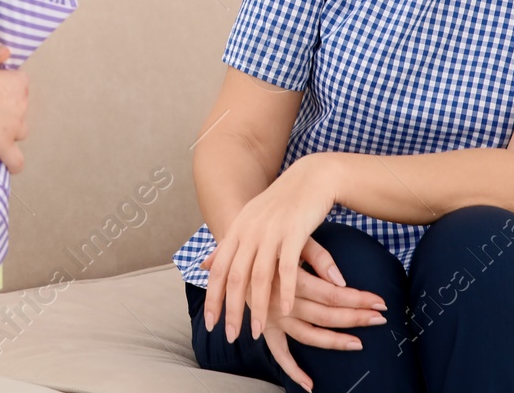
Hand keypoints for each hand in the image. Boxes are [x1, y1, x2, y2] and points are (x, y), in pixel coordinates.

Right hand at [0, 64, 28, 172]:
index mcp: (16, 80)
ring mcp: (14, 125)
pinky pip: (15, 160)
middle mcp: (21, 102)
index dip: (6, 87)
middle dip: (8, 110)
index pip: (21, 83)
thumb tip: (6, 54)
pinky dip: (13, 163)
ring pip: (21, 131)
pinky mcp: (2, 144)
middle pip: (21, 108)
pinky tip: (7, 165)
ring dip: (9, 132)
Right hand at [201, 250, 385, 391]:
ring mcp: (273, 318)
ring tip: (359, 343)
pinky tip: (310, 383)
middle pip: (325, 315)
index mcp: (289, 277)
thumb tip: (340, 280)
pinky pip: (279, 353)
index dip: (357, 298)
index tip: (380, 301)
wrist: (234, 246)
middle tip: (380, 318)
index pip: (331, 293)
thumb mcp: (292, 238)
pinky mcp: (264, 326)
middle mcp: (281, 301)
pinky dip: (292, 370)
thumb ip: (317, 256)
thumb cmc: (269, 239)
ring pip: (309, 335)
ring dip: (335, 341)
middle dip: (356, 317)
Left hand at [203, 154, 345, 342]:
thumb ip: (227, 245)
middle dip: (231, 309)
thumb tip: (202, 265)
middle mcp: (249, 231)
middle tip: (231, 336)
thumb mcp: (249, 221)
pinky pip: (288, 267)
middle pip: (235, 277)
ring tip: (257, 332)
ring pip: (259, 276)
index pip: (218, 269)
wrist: (311, 177)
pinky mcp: (294, 232)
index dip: (213, 297)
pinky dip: (286, 290)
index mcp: (237, 230)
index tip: (210, 323)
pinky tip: (285, 310)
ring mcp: (271, 231)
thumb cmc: (281, 204)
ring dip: (258, 307)